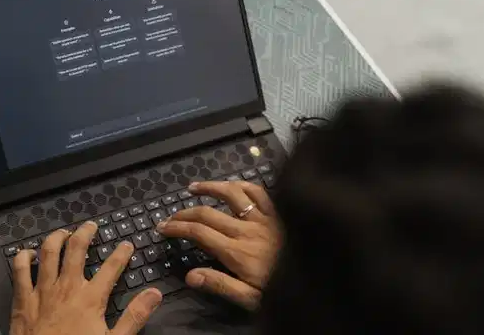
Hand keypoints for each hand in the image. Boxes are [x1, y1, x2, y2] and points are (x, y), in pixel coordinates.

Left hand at [9, 221, 162, 334]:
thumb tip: (154, 294)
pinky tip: (27, 252)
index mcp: (90, 298)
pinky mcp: (22, 300)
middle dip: (85, 233)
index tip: (127, 245)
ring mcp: (42, 291)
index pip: (111, 267)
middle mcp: (66, 288)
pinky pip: (19, 270)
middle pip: (76, 249)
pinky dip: (23, 257)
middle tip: (91, 225)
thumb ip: (134, 316)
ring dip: (57, 238)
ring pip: (48, 252)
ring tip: (63, 232)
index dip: (121, 253)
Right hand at [156, 181, 279, 309]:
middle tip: (170, 216)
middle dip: (184, 213)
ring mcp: (264, 218)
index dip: (176, 227)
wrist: (321, 277)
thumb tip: (190, 275)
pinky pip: (258, 191)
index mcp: (237, 252)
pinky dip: (243, 185)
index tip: (162, 227)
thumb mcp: (250, 298)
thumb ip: (220, 285)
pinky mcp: (279, 212)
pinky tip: (233, 185)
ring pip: (231, 194)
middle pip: (208, 213)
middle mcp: (247, 230)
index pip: (198, 233)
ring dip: (210, 188)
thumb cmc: (283, 290)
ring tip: (193, 188)